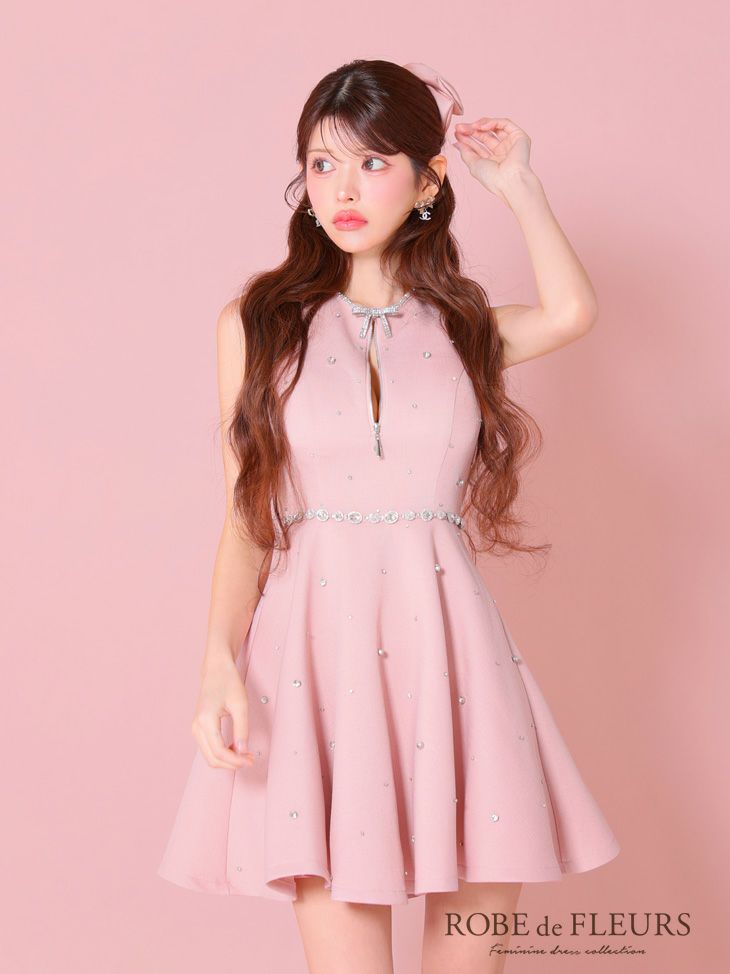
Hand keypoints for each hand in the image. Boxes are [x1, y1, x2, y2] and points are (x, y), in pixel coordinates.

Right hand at [192, 655, 255, 769]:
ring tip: (245, 754)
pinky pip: (209, 748)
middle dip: (232, 764)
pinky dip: (222, 753)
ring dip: (227, 760)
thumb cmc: (228, 682)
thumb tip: (242, 752)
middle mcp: (197, 727)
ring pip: (210, 756)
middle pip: (212, 759)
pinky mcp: (199, 728)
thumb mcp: (240, 704)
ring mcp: (196, 728)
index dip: (236, 760)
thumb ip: (242, 729)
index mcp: (205, 720)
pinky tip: (236, 748)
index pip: (219, 751)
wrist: (216, 669)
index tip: (251, 761)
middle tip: (250, 759)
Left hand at [451, 116, 532, 199]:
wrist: (509, 180)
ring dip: (480, 124)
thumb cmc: (492, 178)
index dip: (467, 138)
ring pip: (494, 127)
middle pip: (485, 135)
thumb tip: (457, 143)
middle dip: (471, 130)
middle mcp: (502, 152)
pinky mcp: (519, 136)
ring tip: (469, 127)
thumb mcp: (474, 165)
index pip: (478, 145)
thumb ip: (465, 152)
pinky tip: (481, 126)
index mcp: (493, 161)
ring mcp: (511, 143)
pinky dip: (492, 122)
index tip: (456, 132)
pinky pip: (505, 123)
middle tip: (460, 127)